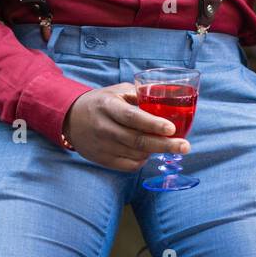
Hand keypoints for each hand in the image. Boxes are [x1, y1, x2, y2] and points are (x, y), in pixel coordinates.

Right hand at [62, 83, 189, 171]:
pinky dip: (143, 161)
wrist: (70, 118)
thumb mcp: (117, 91)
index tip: (172, 129)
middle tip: (185, 146)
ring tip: (168, 144)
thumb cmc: (100, 102)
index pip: (132, 117)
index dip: (152, 124)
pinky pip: (128, 166)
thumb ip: (140, 94)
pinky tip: (148, 152)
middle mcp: (104, 128)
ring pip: (136, 154)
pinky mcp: (102, 160)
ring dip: (155, 151)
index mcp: (108, 106)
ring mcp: (102, 146)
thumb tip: (166, 100)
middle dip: (165, 145)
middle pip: (138, 141)